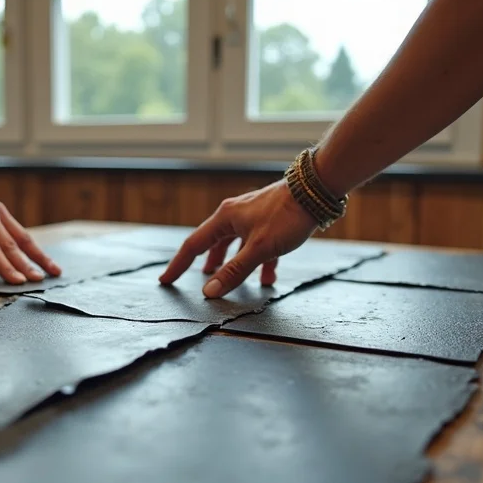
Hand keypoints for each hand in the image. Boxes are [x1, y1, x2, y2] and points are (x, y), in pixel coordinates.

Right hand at [158, 179, 317, 297]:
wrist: (316, 191)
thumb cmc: (287, 216)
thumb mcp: (259, 249)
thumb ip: (234, 271)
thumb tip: (210, 291)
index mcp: (225, 218)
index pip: (193, 245)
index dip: (178, 265)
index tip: (166, 280)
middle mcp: (234, 215)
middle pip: (212, 243)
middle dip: (204, 263)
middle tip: (192, 278)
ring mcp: (252, 216)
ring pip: (235, 244)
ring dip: (230, 263)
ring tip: (225, 279)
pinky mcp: (269, 220)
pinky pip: (256, 245)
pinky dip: (258, 262)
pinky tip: (267, 278)